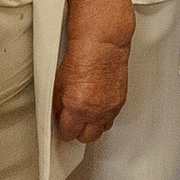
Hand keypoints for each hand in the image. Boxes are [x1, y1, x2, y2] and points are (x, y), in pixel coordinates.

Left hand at [54, 0, 133, 142]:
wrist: (104, 42)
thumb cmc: (83, 54)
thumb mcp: (59, 81)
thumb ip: (59, 104)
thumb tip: (59, 114)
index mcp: (78, 107)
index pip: (69, 133)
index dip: (64, 130)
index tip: (62, 124)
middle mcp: (97, 110)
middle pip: (88, 137)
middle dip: (79, 130)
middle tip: (73, 121)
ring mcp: (111, 106)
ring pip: (102, 128)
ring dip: (94, 123)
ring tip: (86, 112)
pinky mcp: (121, 99)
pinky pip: (112, 116)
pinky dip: (104, 113)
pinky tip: (98, 102)